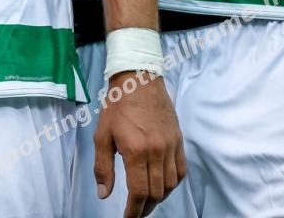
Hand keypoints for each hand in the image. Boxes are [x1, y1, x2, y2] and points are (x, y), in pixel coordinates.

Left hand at [93, 71, 185, 217]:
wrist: (139, 78)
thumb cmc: (117, 106)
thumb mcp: (102, 135)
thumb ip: (103, 167)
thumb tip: (105, 194)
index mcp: (136, 151)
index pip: (139, 192)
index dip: (134, 211)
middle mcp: (157, 151)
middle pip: (156, 192)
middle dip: (145, 208)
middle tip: (135, 212)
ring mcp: (171, 146)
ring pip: (170, 184)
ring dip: (159, 197)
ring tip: (147, 200)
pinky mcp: (179, 140)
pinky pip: (181, 170)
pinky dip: (173, 183)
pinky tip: (163, 184)